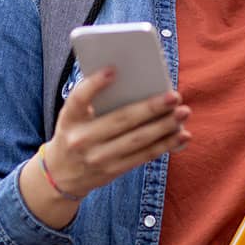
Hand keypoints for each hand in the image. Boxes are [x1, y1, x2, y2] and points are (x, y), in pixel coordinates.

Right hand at [19, 67, 190, 227]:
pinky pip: (143, 156)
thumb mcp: (73, 116)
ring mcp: (98, 158)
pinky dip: (165, 145)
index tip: (113, 70)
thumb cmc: (75, 131)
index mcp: (70, 118)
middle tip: (174, 96)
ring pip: (137, 141)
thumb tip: (133, 80)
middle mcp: (82, 139)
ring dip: (164, 127)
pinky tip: (181, 135)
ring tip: (183, 113)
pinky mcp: (113, 171)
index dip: (94, 84)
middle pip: (121, 120)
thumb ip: (94, 99)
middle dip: (151, 108)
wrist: (61, 174)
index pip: (79, 99)